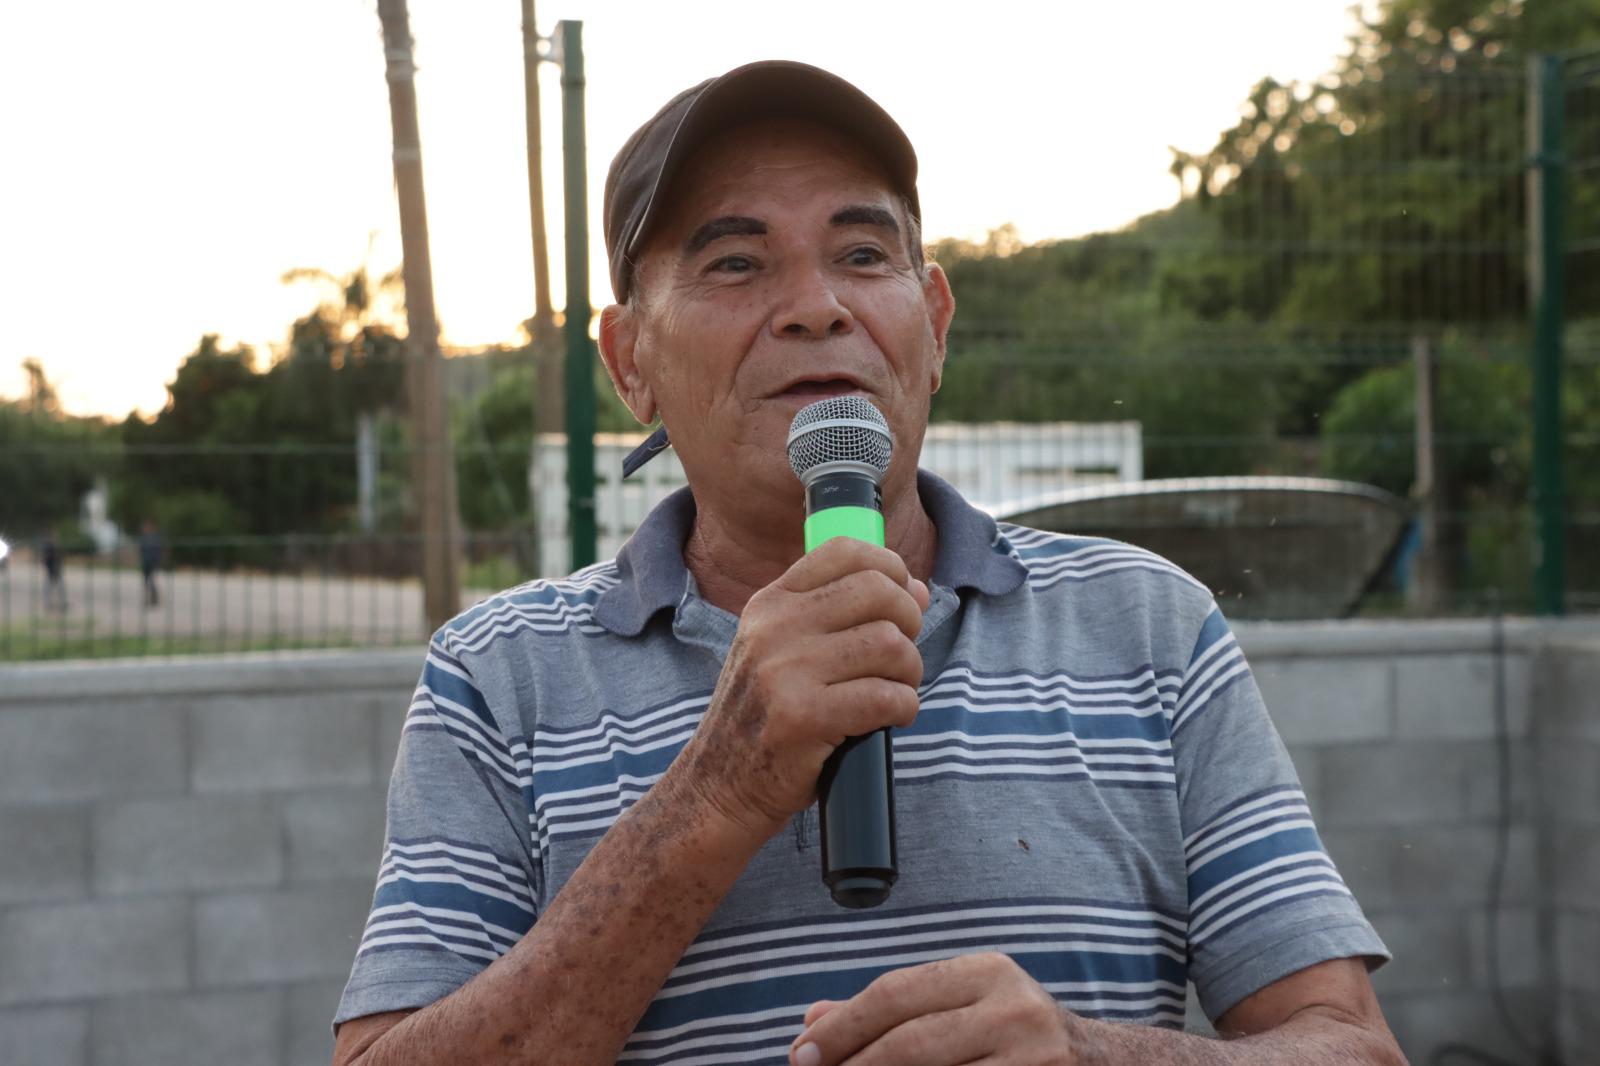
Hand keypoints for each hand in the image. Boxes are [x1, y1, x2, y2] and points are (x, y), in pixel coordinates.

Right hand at [671, 537, 929, 844]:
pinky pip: (887, 696)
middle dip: (909, 622)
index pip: (844, 551)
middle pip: (878, 591)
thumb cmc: (767, 717)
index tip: (902, 599)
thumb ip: (842, 615)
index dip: (890, 567)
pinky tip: (887, 720)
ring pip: (890, 644)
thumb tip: (917, 588)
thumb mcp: (784, 651)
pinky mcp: (804, 717)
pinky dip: (903, 709)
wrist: (720, 786)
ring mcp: (785, 671)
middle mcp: (774, 628)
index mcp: (770, 603)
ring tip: (892, 692)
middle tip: (900, 657)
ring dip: (909, 673)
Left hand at [789, 953, 1081, 1065]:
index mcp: (988, 973)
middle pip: (910, 1042)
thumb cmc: (1015, 1034)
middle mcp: (1014, 1012)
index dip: (843, 1026)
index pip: (897, 993)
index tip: (802, 1052)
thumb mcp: (962, 1005)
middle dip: (852, 1064)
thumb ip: (892, 1010)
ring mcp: (1032, 1062)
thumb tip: (813, 1022)